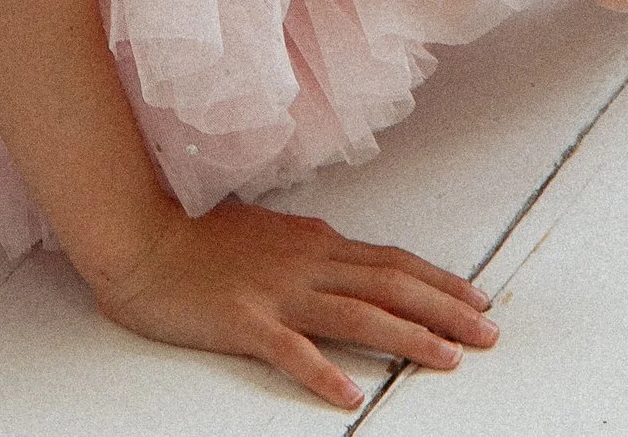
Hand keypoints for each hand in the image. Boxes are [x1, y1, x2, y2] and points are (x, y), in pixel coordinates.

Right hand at [93, 201, 494, 408]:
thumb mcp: (264, 233)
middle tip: (489, 332)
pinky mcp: (243, 321)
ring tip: (449, 359)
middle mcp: (305, 262)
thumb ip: (304, 249)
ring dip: (408, 337)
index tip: (476, 300)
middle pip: (389, 284)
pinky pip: (289, 351)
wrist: (138, 236)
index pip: (390, 262)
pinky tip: (348, 394)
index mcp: (311, 242)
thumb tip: (339, 259)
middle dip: (445, 309)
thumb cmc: (194, 237)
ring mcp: (276, 291)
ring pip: (357, 314)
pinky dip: (322, 372)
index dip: (437, 282)